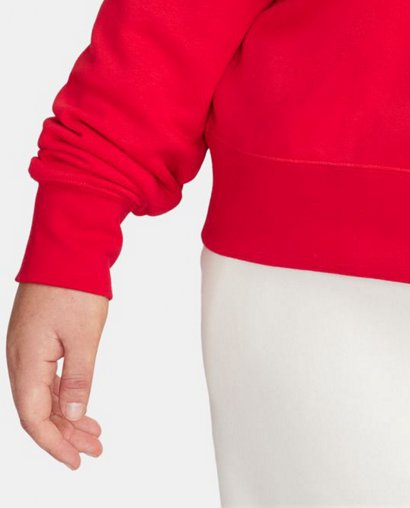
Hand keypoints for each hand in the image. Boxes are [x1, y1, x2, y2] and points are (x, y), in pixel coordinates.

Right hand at [6, 281, 107, 470]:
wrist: (67, 243)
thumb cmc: (74, 284)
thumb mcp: (84, 335)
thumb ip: (78, 378)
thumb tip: (72, 415)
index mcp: (26, 362)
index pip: (34, 418)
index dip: (55, 444)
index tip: (77, 461)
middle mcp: (20, 359)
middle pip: (37, 411)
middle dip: (65, 435)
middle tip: (94, 449)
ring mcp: (26, 348)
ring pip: (42, 395)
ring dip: (66, 416)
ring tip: (93, 432)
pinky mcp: (36, 338)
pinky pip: (45, 377)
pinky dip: (63, 394)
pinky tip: (79, 403)